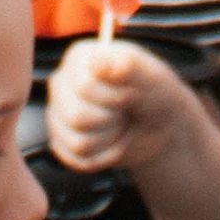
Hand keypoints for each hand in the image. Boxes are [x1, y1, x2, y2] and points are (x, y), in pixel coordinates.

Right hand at [46, 39, 201, 179]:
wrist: (162, 126)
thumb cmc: (156, 94)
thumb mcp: (151, 77)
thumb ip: (127, 66)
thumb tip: (98, 61)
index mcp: (79, 58)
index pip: (84, 87)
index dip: (114, 97)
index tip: (131, 92)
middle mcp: (62, 83)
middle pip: (76, 117)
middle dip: (112, 120)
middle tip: (125, 109)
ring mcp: (58, 113)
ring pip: (77, 143)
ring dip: (110, 139)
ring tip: (119, 124)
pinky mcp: (61, 142)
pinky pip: (77, 160)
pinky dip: (104, 157)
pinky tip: (113, 141)